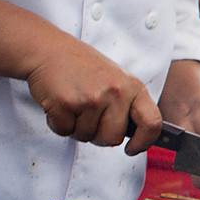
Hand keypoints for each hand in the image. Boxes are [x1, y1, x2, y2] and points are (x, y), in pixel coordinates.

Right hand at [23, 37, 160, 149]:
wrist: (48, 50)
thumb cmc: (83, 67)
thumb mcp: (117, 80)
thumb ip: (128, 104)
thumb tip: (138, 136)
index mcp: (133, 87)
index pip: (151, 123)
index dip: (144, 142)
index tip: (132, 148)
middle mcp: (115, 92)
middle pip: (112, 138)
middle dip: (99, 136)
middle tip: (89, 118)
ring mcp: (91, 98)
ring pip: (86, 136)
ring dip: (77, 128)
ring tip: (74, 104)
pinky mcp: (66, 104)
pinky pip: (64, 131)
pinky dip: (59, 124)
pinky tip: (60, 104)